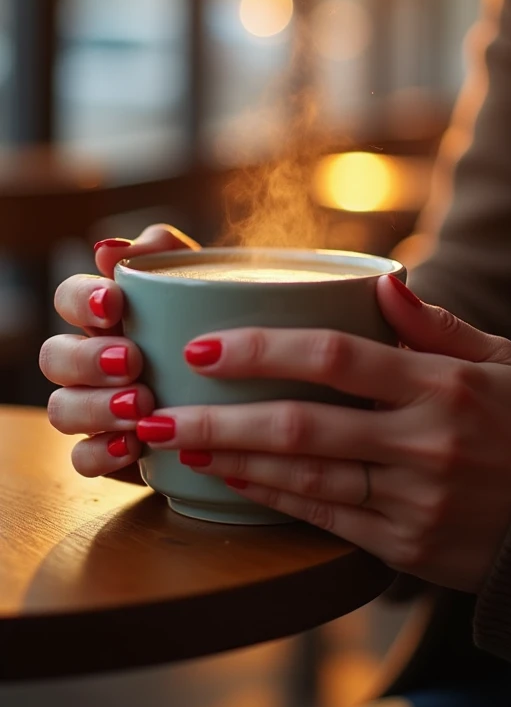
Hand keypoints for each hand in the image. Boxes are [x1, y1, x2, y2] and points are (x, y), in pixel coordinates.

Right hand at [39, 224, 198, 476]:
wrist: (260, 384)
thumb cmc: (222, 321)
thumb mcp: (204, 279)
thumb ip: (162, 251)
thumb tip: (108, 248)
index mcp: (106, 314)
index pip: (68, 298)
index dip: (80, 300)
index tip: (113, 303)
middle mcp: (92, 360)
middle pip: (54, 357)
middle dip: (87, 358)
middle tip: (133, 360)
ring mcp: (97, 407)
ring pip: (60, 409)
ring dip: (94, 407)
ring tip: (141, 404)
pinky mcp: (113, 450)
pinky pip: (82, 458)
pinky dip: (101, 452)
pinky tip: (132, 445)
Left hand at [134, 277, 510, 591]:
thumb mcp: (499, 360)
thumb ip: (435, 324)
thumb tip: (382, 281)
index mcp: (442, 386)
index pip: (336, 358)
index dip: (262, 350)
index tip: (204, 346)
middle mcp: (424, 443)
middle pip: (303, 425)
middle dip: (220, 415)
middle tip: (158, 406)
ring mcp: (414, 501)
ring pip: (305, 478)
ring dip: (234, 459)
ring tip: (177, 441)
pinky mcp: (406, 547)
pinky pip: (326, 520)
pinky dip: (273, 497)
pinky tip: (230, 480)